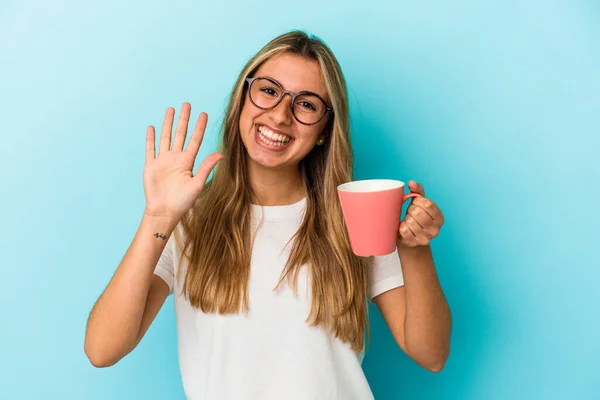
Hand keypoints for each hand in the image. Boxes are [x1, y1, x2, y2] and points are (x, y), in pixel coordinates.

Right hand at [143, 102, 222, 220]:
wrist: (164, 211)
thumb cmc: (182, 202)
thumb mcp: (197, 184)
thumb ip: (206, 167)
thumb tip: (221, 154)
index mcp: (187, 162)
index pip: (195, 140)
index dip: (199, 127)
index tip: (204, 114)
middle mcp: (176, 158)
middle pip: (180, 134)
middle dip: (184, 119)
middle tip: (187, 104)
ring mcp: (163, 161)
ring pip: (166, 137)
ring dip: (168, 124)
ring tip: (171, 110)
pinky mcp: (151, 165)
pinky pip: (150, 149)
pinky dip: (150, 138)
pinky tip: (151, 127)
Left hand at [398, 180, 444, 246]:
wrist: (410, 240)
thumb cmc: (415, 219)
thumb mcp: (419, 205)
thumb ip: (417, 192)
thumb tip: (412, 183)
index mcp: (439, 218)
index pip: (427, 204)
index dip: (417, 201)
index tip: (415, 203)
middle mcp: (435, 229)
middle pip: (417, 212)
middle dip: (410, 210)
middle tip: (410, 214)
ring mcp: (425, 238)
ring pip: (410, 221)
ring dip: (406, 219)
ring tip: (407, 221)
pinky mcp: (414, 243)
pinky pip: (404, 230)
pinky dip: (401, 227)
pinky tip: (404, 228)